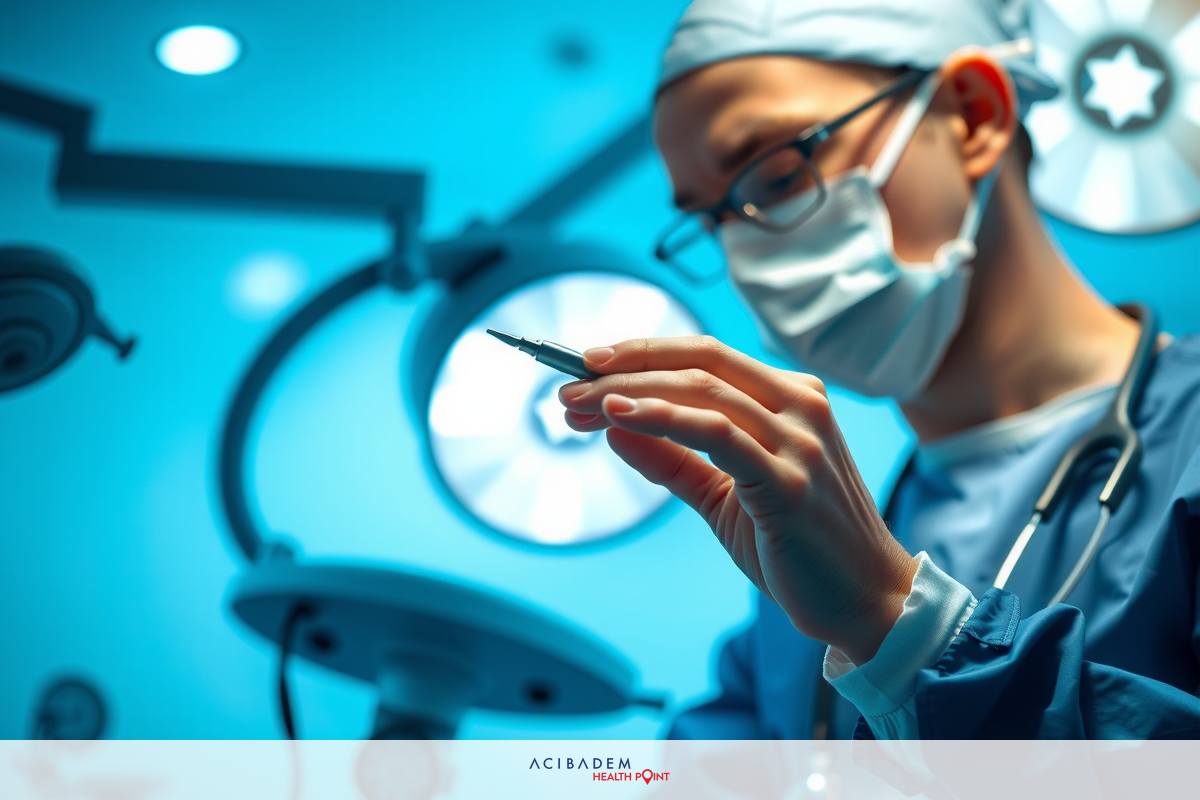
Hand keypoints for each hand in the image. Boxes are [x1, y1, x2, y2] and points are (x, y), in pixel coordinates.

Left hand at [559, 336, 916, 664]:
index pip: (705, 355)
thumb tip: (612, 428)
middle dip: (624, 366)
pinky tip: (619, 417)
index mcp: (791, 397)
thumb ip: (673, 460)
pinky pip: (717, 433)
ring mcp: (800, 440)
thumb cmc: (798, 547)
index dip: (641, 353)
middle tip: (565, 388)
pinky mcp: (790, 480)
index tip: (584, 367)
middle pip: (699, 360)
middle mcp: (800, 405)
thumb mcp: (724, 497)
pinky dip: (663, 417)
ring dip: (628, 392)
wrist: (864, 603)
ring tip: (577, 407)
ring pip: (702, 389)